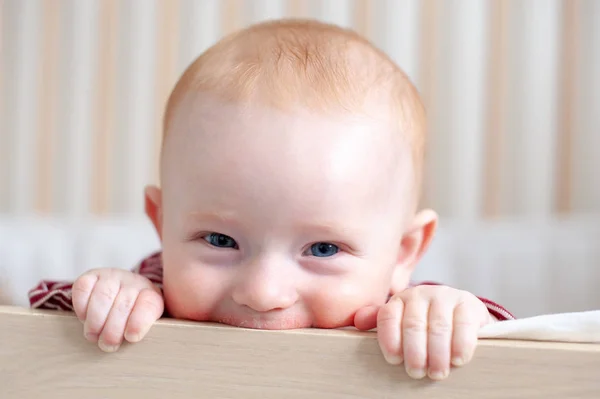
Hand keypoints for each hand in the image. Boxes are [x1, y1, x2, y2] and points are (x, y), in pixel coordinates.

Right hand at [72, 268, 163, 351]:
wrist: (118, 296)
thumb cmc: (131, 319)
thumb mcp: (143, 327)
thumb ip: (142, 335)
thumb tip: (136, 350)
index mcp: (151, 296)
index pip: (148, 305)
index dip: (139, 322)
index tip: (131, 337)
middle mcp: (134, 282)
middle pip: (123, 305)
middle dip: (112, 330)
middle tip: (107, 344)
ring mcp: (113, 276)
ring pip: (102, 297)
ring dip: (95, 321)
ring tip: (93, 336)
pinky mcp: (92, 275)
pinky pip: (83, 287)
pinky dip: (81, 306)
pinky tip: (84, 317)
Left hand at [354, 285, 491, 379]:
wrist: (463, 314)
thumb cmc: (427, 324)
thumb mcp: (403, 321)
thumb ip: (381, 321)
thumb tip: (358, 323)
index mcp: (400, 299)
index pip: (388, 316)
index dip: (389, 339)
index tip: (394, 360)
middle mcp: (421, 294)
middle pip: (413, 324)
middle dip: (414, 352)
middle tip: (416, 373)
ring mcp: (446, 296)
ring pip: (438, 327)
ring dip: (437, 354)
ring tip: (437, 373)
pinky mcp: (469, 303)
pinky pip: (464, 325)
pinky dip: (460, 345)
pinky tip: (458, 359)